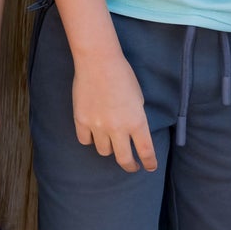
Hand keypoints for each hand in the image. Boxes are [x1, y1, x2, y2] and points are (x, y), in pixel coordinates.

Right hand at [71, 49, 156, 171]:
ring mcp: (97, 125)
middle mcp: (118, 128)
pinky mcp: (81, 120)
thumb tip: (131, 133)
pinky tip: (93, 133)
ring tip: (110, 141)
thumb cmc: (123, 76)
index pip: (146, 152)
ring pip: (103, 151)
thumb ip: (136, 119)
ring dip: (109, 148)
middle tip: (131, 165)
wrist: (98, 62)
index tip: (149, 167)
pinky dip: (90, 138)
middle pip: (123, 159)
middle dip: (129, 165)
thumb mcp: (138, 100)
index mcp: (137, 122)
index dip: (149, 163)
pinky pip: (85, 140)